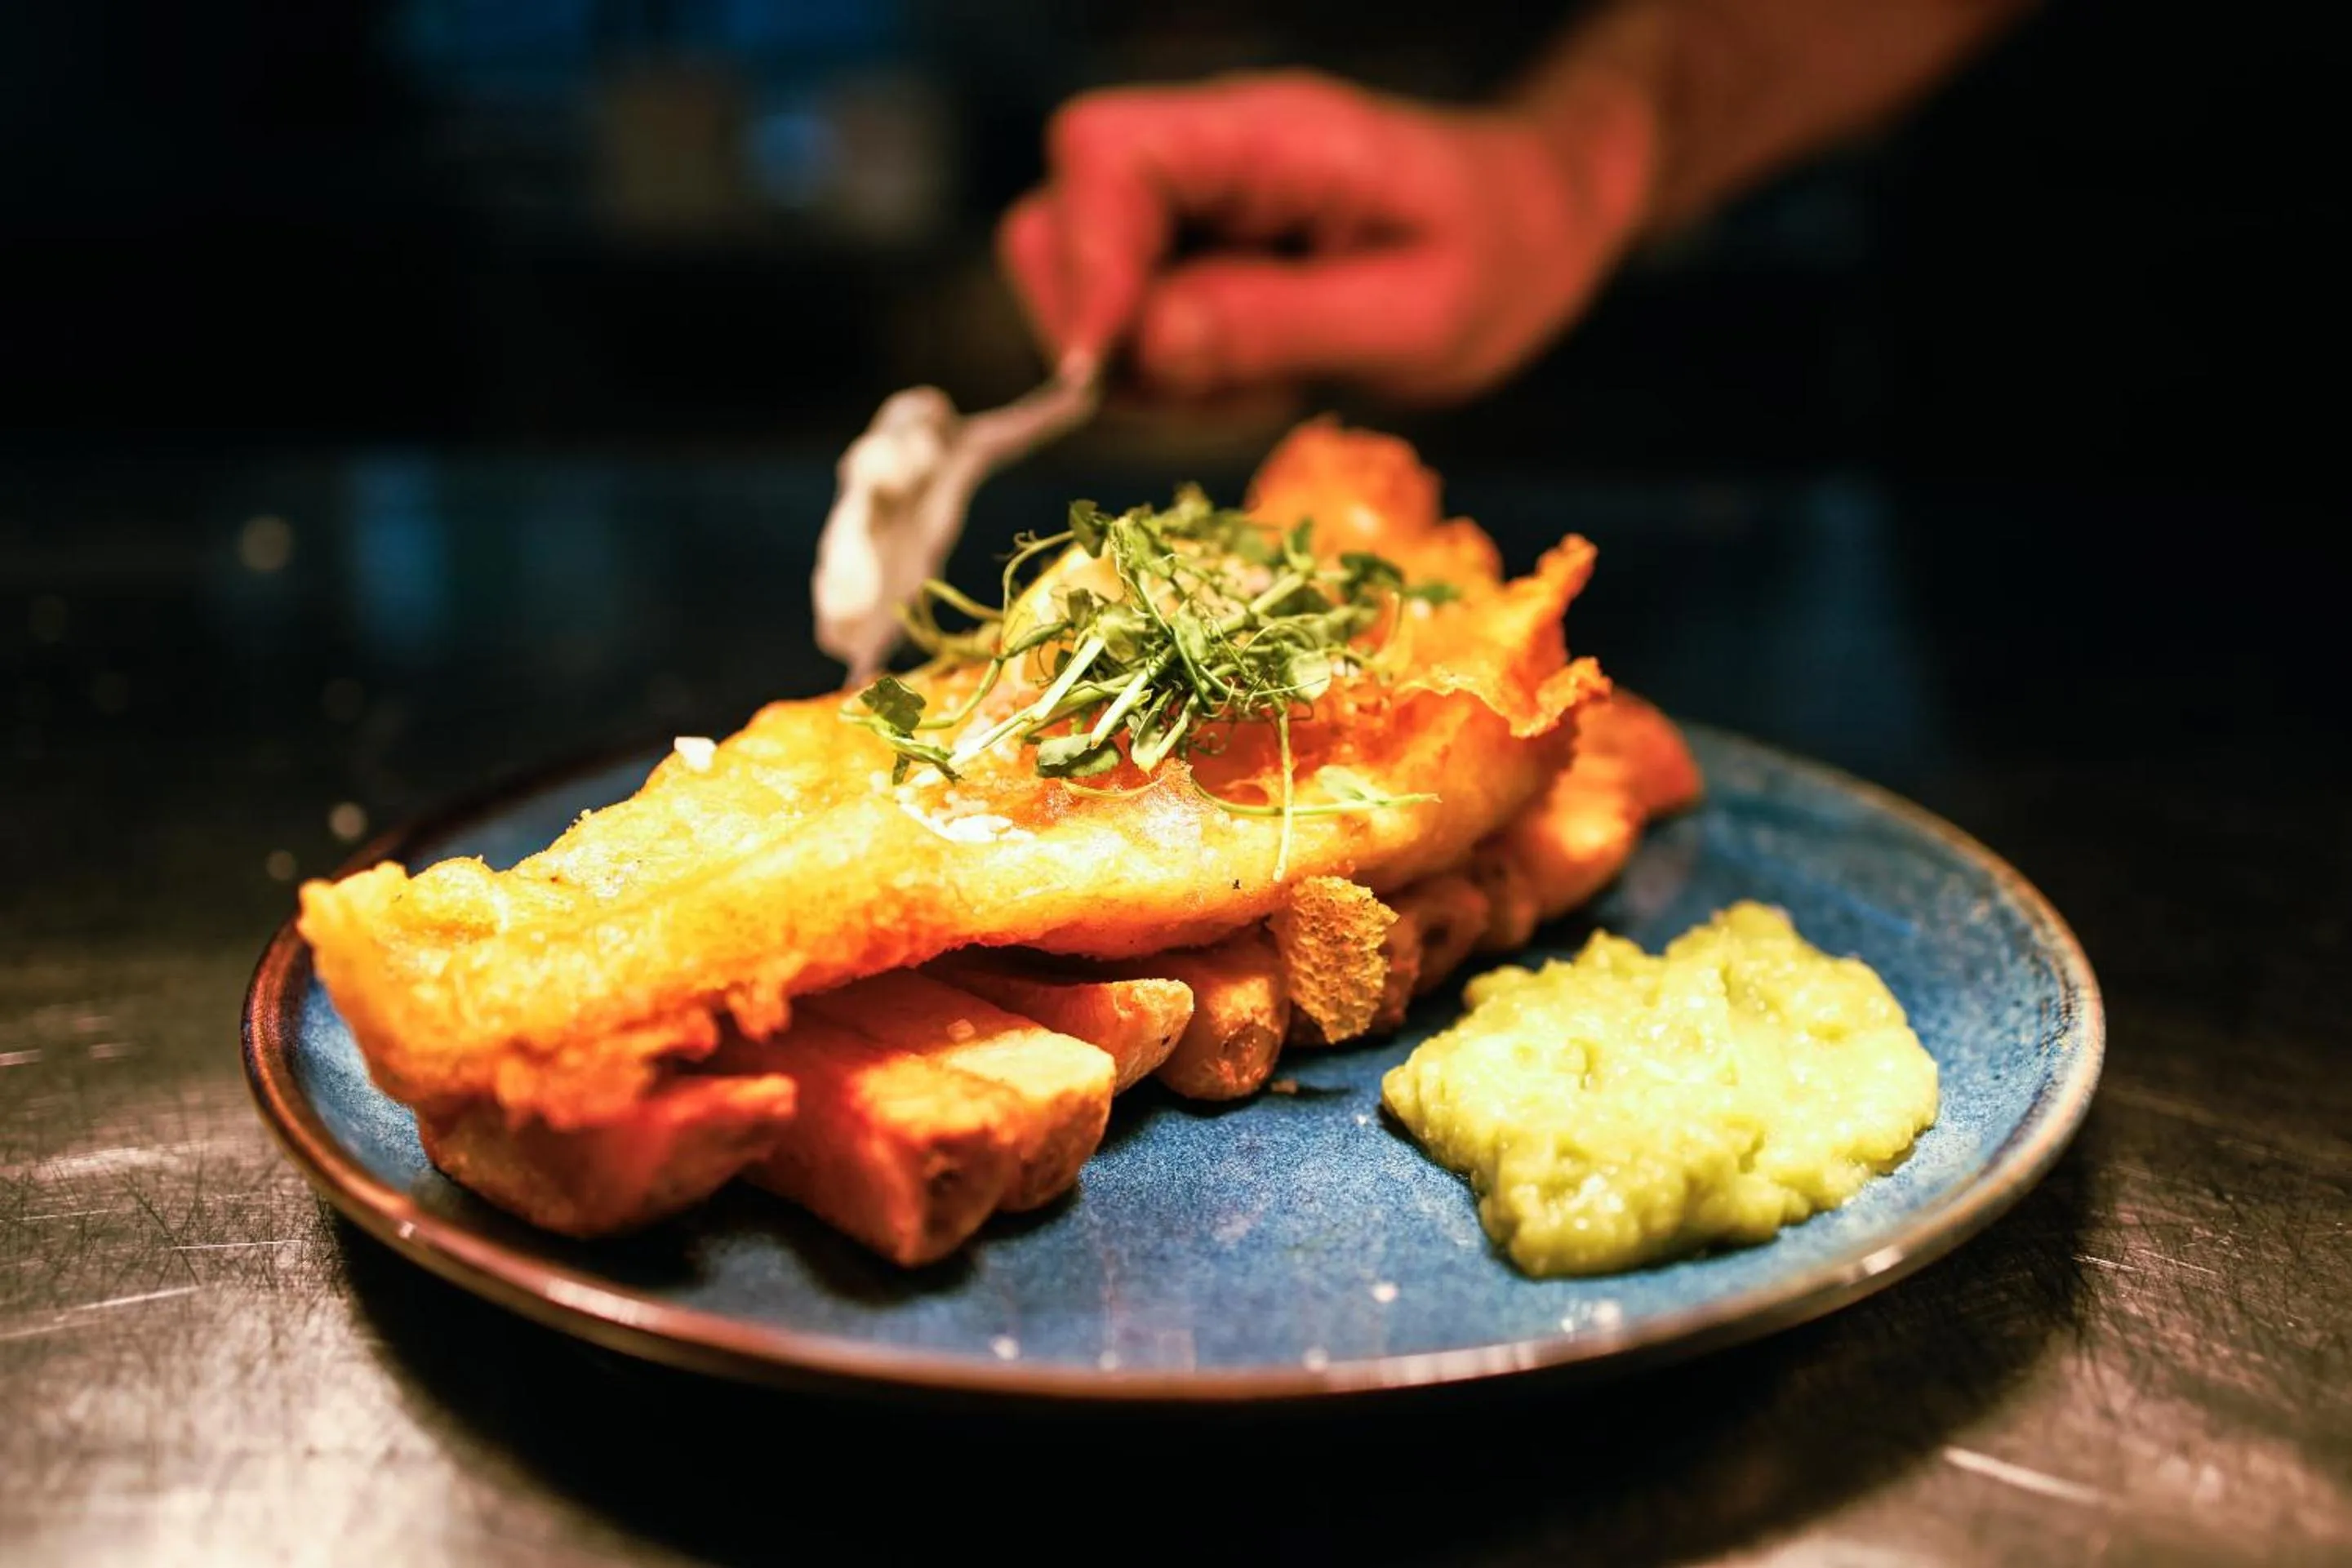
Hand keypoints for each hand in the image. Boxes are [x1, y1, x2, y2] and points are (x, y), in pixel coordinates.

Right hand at [997, 70, 1652, 404]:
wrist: (1536, 227)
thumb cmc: (1502, 258)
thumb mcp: (1417, 317)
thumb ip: (1278, 325)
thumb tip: (1141, 346)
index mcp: (1263, 136)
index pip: (1100, 152)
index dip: (1084, 262)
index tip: (1108, 367)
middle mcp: (1208, 156)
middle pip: (1056, 217)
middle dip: (1096, 329)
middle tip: (1205, 389)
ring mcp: (1194, 204)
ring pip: (1078, 280)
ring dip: (1135, 363)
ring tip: (1253, 381)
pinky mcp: (1193, 252)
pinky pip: (1126, 322)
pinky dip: (1164, 373)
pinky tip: (1253, 375)